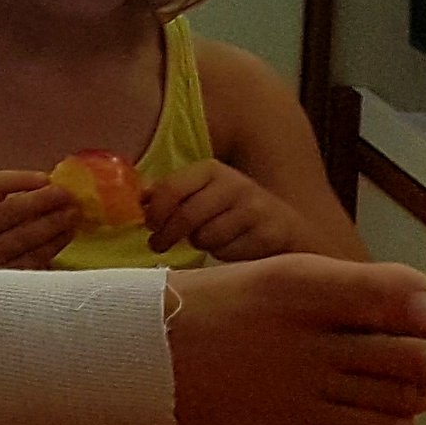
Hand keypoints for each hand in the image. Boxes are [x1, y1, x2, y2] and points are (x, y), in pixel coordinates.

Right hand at [0, 169, 80, 269]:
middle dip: (44, 200)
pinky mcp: (2, 280)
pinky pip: (33, 259)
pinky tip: (67, 236)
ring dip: (54, 223)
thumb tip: (55, 188)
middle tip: (69, 196)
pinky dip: (53, 245)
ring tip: (74, 214)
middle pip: (11, 209)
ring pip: (26, 236)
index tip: (47, 178)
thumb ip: (14, 208)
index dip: (22, 179)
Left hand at [144, 159, 302, 261]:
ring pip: (205, 238)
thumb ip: (172, 193)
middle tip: (159, 245)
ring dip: (200, 244)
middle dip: (167, 235)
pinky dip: (222, 255)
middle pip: (186, 217)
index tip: (148, 226)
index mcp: (211, 170)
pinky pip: (228, 253)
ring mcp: (255, 209)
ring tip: (207, 239)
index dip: (154, 212)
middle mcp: (234, 185)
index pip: (170, 189)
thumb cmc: (233, 210)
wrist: (288, 228)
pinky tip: (230, 246)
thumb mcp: (203, 192)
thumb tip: (138, 201)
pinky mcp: (269, 234)